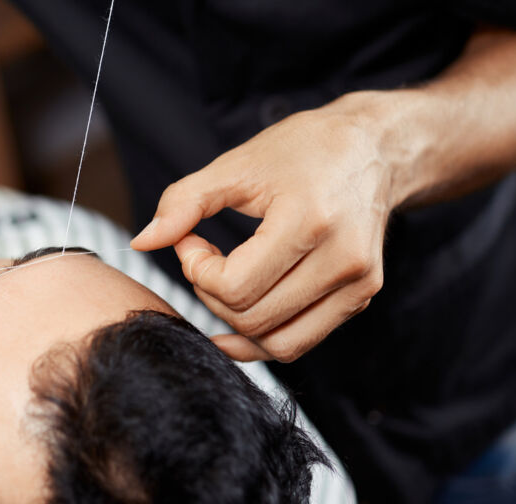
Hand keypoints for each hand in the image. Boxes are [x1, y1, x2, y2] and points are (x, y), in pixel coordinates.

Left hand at [131, 93, 399, 361]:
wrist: (374, 148)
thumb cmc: (303, 150)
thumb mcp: (237, 165)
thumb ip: (184, 203)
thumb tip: (141, 243)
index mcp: (310, 221)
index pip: (234, 286)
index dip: (196, 270)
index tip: (192, 241)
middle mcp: (342, 260)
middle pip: (252, 318)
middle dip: (210, 294)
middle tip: (204, 258)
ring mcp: (357, 284)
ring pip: (276, 343)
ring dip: (235, 322)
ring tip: (225, 281)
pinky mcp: (361, 297)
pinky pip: (300, 342)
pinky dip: (262, 338)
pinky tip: (236, 318)